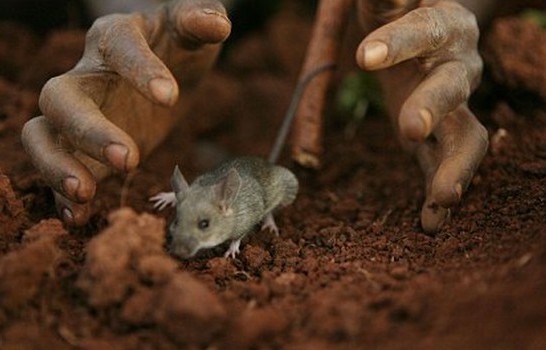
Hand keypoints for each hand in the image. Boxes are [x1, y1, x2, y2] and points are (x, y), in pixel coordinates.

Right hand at [21, 0, 230, 225]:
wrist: (166, 72)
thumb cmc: (178, 46)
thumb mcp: (192, 30)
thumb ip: (201, 21)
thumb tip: (217, 24)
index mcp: (115, 37)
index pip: (119, 47)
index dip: (140, 70)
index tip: (171, 98)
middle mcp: (86, 76)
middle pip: (61, 98)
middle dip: (88, 130)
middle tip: (129, 159)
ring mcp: (79, 115)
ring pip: (43, 135)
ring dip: (57, 166)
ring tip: (85, 194)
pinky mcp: (84, 149)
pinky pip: (60, 169)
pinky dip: (62, 194)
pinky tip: (78, 217)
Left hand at [355, 0, 487, 232]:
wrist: (423, 37)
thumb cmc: (397, 17)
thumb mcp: (386, 3)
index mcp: (441, 26)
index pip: (423, 31)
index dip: (398, 44)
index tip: (365, 57)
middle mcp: (457, 68)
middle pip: (452, 89)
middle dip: (432, 108)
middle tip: (408, 129)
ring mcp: (455, 108)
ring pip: (465, 138)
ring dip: (455, 169)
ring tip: (443, 200)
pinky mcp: (442, 137)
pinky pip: (445, 166)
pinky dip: (439, 194)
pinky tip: (430, 223)